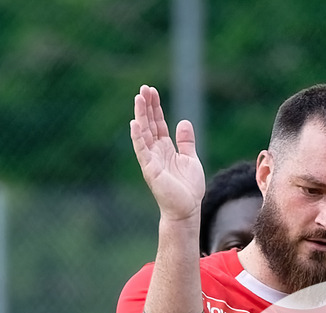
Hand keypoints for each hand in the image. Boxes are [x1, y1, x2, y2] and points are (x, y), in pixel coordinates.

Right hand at [130, 84, 204, 220]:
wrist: (187, 210)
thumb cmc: (188, 189)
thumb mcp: (191, 159)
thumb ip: (186, 142)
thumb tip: (183, 122)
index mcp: (165, 148)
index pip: (158, 123)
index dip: (155, 107)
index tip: (152, 91)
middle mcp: (156, 152)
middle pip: (149, 124)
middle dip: (146, 106)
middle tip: (143, 88)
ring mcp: (151, 160)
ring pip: (143, 134)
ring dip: (140, 116)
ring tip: (138, 98)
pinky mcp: (150, 170)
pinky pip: (142, 151)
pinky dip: (138, 138)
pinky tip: (135, 124)